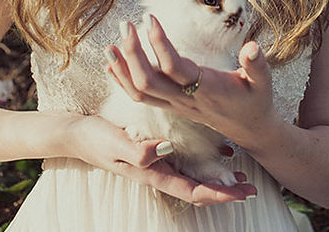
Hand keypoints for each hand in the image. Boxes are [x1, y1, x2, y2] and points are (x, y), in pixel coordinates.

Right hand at [66, 114, 256, 204]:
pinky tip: (215, 155)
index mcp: (153, 173)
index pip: (192, 191)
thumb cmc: (95, 139)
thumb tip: (164, 151)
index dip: (218, 194)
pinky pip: (185, 164)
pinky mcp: (154, 153)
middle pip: (198, 189)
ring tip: (240, 176)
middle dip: (225, 191)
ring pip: (194, 178)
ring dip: (218, 179)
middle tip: (252, 187)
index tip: (241, 194)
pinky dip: (204, 164)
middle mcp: (158, 172)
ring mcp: (157, 164)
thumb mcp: (116, 142)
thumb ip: (138, 150)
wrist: (77, 134)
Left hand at [105, 17, 282, 149]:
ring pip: (139, 92)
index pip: (175, 67)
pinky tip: (112, 64)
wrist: (249, 128)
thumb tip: (252, 47)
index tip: (150, 18)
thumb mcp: (263, 82)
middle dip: (132, 54)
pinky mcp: (171, 105)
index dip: (160, 43)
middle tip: (125, 25)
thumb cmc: (255, 100)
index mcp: (207, 89)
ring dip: (121, 69)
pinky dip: (122, 81)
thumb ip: (257, 65)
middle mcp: (186, 99)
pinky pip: (140, 97)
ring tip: (109, 44)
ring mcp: (175, 105)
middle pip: (148, 81)